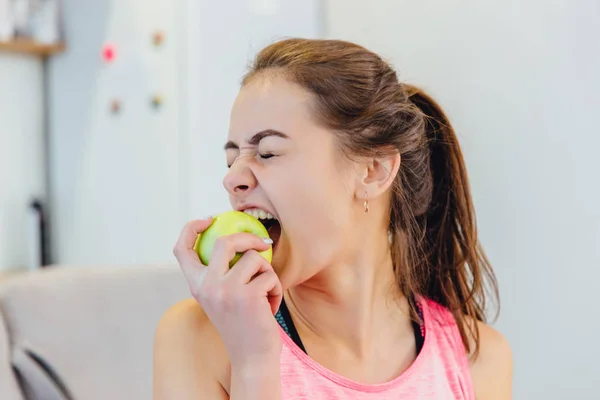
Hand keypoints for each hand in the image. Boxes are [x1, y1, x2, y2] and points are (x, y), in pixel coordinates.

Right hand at [173, 218, 283, 367]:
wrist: (252, 357)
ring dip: (267, 272)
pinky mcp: (248, 295)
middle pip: (225, 241)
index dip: (191, 228)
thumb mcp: (223, 297)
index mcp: (196, 286)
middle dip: (248, 238)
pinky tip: (270, 307)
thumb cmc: (243, 324)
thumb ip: (221, 274)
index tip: (209, 219)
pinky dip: (275, 289)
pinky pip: (270, 275)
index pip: (182, 249)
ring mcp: (226, 290)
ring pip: (254, 258)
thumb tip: (236, 239)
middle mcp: (206, 286)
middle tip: (263, 244)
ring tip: (266, 292)